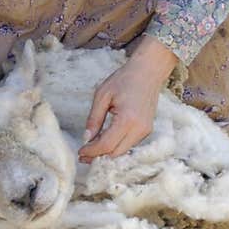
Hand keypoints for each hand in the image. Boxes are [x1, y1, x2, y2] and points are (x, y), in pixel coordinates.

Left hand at [78, 35, 178, 162]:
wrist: (148, 71)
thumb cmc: (124, 79)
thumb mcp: (102, 95)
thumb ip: (94, 119)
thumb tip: (86, 139)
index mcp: (127, 119)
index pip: (107, 145)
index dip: (92, 151)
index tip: (80, 152)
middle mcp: (139, 129)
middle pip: (115, 153)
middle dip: (98, 156)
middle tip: (83, 155)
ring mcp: (145, 130)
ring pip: (123, 151)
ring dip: (107, 152)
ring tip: (92, 148)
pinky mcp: (147, 130)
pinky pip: (129, 144)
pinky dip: (116, 146)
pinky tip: (105, 141)